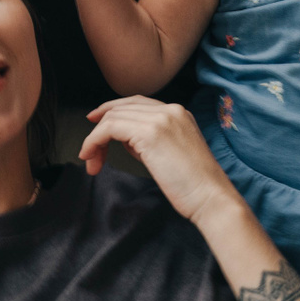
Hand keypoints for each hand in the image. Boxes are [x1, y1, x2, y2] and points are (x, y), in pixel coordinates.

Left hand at [80, 97, 241, 229]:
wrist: (211, 197)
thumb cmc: (194, 186)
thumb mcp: (171, 154)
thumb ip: (149, 140)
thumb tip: (124, 139)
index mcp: (179, 113)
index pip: (137, 102)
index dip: (112, 110)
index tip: (95, 123)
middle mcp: (170, 110)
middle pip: (122, 107)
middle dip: (100, 126)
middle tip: (88, 148)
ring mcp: (161, 119)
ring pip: (113, 117)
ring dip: (95, 139)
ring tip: (91, 161)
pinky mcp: (150, 133)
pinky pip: (110, 129)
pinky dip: (94, 141)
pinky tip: (91, 156)